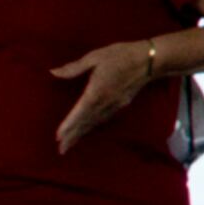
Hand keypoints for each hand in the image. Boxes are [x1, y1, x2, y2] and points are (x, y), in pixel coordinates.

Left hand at [49, 37, 163, 151]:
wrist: (150, 60)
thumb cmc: (121, 55)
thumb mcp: (95, 57)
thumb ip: (74, 67)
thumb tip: (53, 72)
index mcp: (97, 91)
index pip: (80, 112)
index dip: (69, 125)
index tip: (58, 136)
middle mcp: (106, 102)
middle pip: (87, 122)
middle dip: (73, 136)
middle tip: (61, 149)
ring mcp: (115, 105)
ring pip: (95, 122)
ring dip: (82, 133)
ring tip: (71, 144)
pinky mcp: (121, 104)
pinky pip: (104, 119)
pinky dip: (93, 126)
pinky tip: (88, 129)